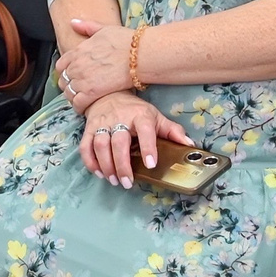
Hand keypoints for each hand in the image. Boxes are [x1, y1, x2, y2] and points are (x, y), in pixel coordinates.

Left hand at [54, 14, 134, 110]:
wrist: (139, 55)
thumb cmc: (126, 41)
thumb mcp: (103, 29)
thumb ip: (86, 27)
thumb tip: (72, 22)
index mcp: (78, 51)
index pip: (60, 65)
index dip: (65, 72)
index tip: (71, 76)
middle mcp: (77, 65)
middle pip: (63, 80)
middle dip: (68, 85)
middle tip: (76, 89)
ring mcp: (83, 79)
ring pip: (68, 93)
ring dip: (73, 97)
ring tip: (81, 99)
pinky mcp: (93, 92)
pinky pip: (78, 103)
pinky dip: (79, 107)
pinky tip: (85, 107)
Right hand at [77, 92, 191, 187]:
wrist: (109, 94)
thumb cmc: (136, 111)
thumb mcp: (156, 117)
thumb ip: (172, 131)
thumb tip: (189, 145)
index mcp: (140, 115)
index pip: (144, 130)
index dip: (148, 147)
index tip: (151, 164)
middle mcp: (119, 118)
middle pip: (118, 142)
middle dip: (122, 164)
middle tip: (127, 182)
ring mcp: (102, 124)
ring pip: (100, 145)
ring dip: (106, 165)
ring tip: (113, 180)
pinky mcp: (89, 129)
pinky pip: (85, 146)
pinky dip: (90, 162)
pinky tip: (99, 173)